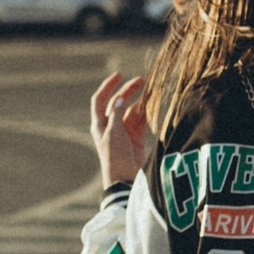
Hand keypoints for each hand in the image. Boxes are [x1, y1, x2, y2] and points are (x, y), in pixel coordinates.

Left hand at [90, 71, 149, 187]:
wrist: (125, 179)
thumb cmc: (115, 157)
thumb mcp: (114, 133)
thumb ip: (117, 115)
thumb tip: (120, 99)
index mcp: (100, 124)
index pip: (100, 99)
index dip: (108, 86)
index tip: (119, 74)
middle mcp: (110, 126)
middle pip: (118, 102)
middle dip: (128, 90)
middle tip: (142, 80)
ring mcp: (123, 131)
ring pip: (131, 111)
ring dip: (140, 101)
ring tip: (152, 91)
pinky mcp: (136, 138)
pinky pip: (141, 121)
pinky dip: (146, 113)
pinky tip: (153, 105)